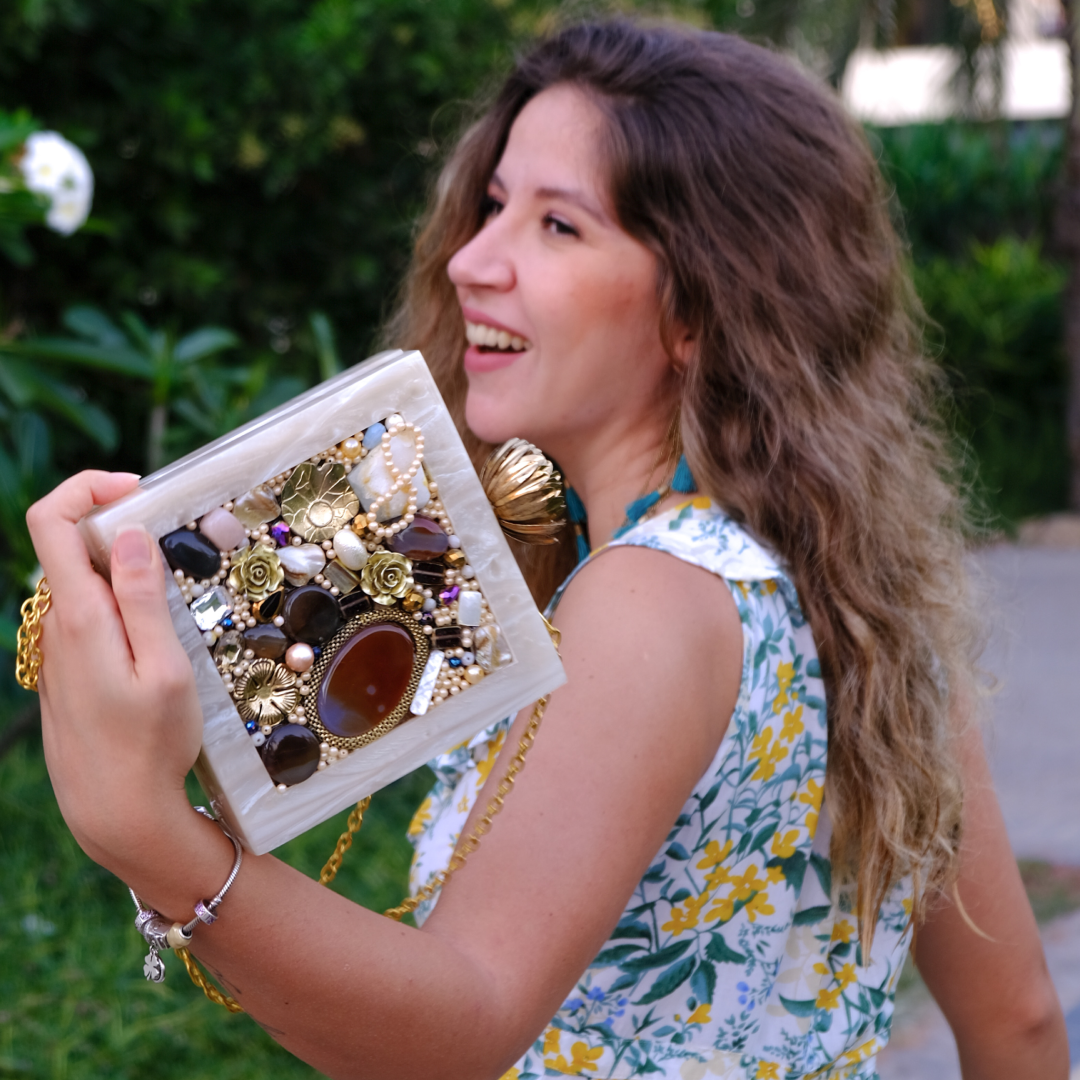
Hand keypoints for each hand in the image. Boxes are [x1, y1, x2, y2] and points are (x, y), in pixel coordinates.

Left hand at [26, 471, 203, 876]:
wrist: (117, 814)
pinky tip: (158, 642)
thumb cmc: (150, 745)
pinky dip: (120, 608)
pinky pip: (88, 620)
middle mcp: (56, 627)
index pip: (51, 520)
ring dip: (125, 574)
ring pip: (84, 586)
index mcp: (79, 616)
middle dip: (123, 531)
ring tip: (179, 600)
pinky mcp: (68, 675)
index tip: (140, 492)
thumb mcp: (164, 667)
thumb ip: (140, 597)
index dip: (88, 487)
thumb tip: (126, 533)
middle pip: (72, 547)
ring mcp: (58, 653)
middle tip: (180, 548)